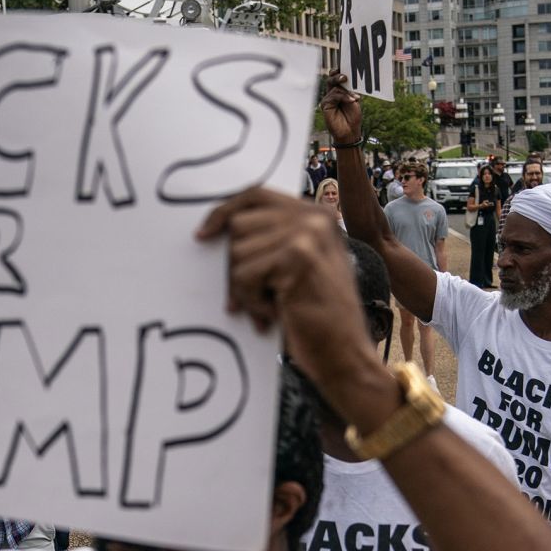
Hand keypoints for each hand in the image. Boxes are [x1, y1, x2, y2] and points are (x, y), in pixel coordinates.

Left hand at [197, 188, 392, 419]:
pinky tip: (276, 313)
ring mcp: (309, 235)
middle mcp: (316, 218)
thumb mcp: (300, 268)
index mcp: (318, 215)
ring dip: (246, 288)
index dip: (225, 212)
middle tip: (255, 298)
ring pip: (237, 252)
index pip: (256, 195)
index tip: (203, 235)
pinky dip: (252, 301)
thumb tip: (220, 229)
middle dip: (237, 266)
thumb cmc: (318, 318)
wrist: (347, 355)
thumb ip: (273, 240)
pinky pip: (243, 275)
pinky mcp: (297, 257)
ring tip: (273, 307)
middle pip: (239, 225)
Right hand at [320, 70, 362, 145]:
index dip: (339, 71)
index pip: (336, 77)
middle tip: (345, 76)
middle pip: (331, 78)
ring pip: (333, 86)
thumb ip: (350, 90)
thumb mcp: (354, 100)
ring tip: (354, 97)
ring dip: (345, 89)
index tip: (346, 67)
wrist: (350, 132)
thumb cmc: (353, 117)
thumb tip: (350, 79)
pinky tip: (351, 100)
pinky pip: (333, 95)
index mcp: (339, 91)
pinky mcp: (325, 105)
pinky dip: (343, 97)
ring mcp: (328, 98)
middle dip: (338, 75)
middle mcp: (332, 93)